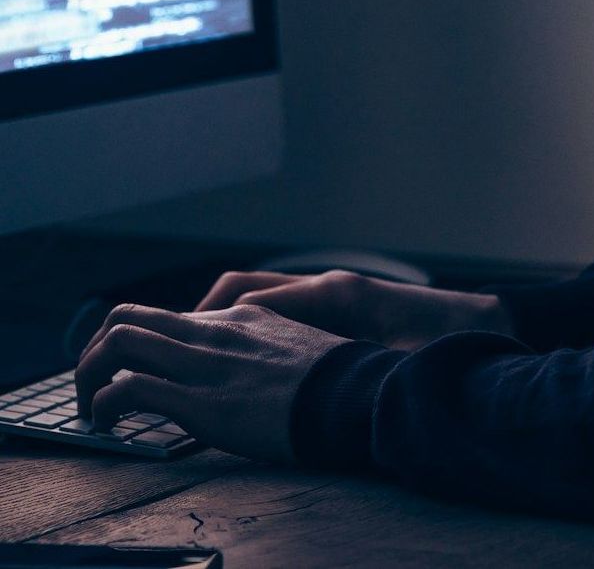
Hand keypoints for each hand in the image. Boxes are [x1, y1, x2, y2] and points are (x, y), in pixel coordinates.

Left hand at [75, 303, 348, 463]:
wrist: (357, 397)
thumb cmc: (340, 384)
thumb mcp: (301, 348)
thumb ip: (270, 347)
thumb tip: (255, 370)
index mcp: (243, 318)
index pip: (170, 317)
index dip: (141, 344)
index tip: (137, 371)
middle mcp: (216, 331)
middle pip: (127, 316)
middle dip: (96, 350)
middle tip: (94, 383)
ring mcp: (205, 363)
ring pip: (116, 342)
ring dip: (88, 374)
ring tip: (91, 408)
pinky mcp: (200, 401)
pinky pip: (127, 389)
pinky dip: (104, 406)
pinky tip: (108, 426)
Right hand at [193, 269, 514, 351]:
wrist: (485, 322)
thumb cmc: (445, 342)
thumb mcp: (395, 360)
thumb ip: (353, 366)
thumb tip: (304, 375)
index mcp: (335, 293)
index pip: (252, 301)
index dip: (209, 325)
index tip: (174, 350)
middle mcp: (327, 285)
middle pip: (243, 289)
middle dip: (199, 316)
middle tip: (163, 348)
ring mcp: (330, 293)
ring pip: (257, 297)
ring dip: (222, 320)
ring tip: (188, 354)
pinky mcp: (338, 307)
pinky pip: (278, 308)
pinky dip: (250, 326)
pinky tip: (239, 358)